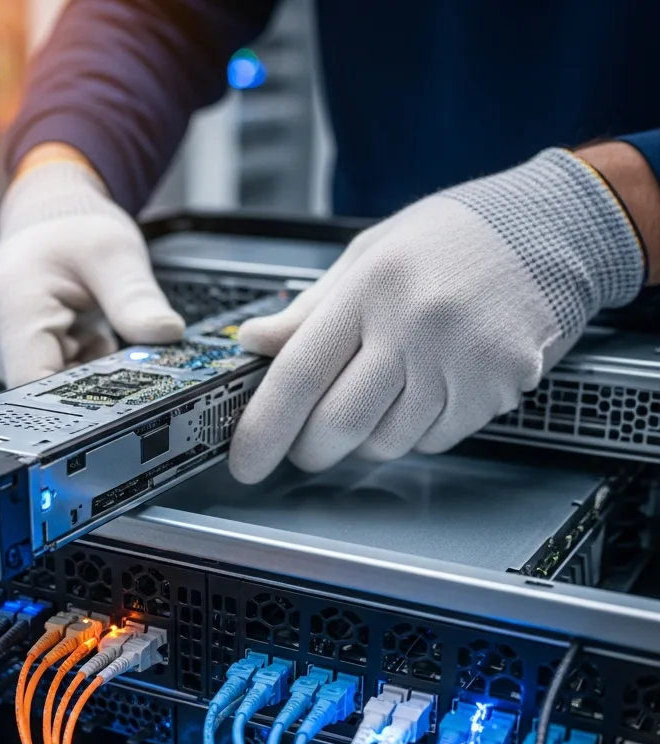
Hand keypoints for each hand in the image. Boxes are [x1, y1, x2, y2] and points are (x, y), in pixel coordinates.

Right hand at [0, 149, 184, 387]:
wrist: (50, 219)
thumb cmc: (71, 229)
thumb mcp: (115, 254)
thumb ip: (136, 299)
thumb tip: (166, 333)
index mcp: (14, 309)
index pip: (34, 387)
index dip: (74, 405)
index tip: (115, 400)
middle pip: (45, 392)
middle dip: (90, 383)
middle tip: (115, 349)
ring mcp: (4, 349)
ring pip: (52, 389)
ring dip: (87, 373)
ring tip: (96, 330)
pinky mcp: (17, 355)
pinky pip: (54, 378)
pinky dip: (81, 367)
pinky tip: (87, 337)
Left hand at [228, 148, 646, 483]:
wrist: (551, 230)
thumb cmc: (450, 240)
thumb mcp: (367, 255)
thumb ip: (307, 310)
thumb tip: (253, 343)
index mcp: (371, 287)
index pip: (298, 374)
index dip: (264, 428)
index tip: (245, 460)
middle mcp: (415, 326)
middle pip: (338, 425)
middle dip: (310, 448)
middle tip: (307, 441)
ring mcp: (460, 361)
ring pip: (384, 442)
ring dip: (365, 438)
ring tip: (381, 392)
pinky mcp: (496, 389)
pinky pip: (431, 441)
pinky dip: (413, 432)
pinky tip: (426, 389)